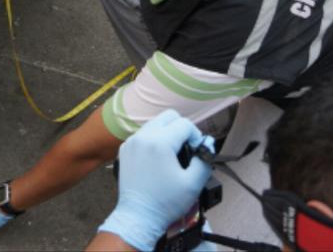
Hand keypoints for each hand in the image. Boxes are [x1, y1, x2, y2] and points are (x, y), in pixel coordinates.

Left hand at [97, 110, 213, 250]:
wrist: (138, 216)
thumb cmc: (164, 203)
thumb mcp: (193, 184)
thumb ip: (204, 160)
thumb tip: (206, 145)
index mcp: (160, 142)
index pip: (185, 124)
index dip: (195, 136)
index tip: (196, 151)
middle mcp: (143, 137)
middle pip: (169, 117)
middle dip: (181, 129)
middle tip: (186, 148)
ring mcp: (132, 142)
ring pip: (155, 123)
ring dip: (167, 133)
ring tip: (172, 154)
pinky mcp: (125, 149)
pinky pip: (143, 134)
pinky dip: (153, 140)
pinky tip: (158, 158)